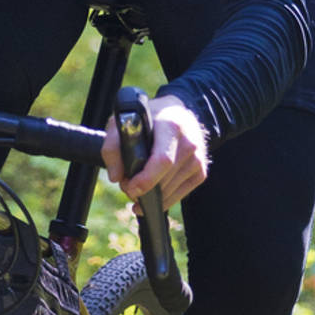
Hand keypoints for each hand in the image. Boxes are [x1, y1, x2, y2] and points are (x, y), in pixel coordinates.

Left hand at [100, 94, 208, 208]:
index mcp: (171, 127)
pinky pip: (179, 195)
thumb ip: (113, 146)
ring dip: (151, 196)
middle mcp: (189, 143)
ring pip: (170, 191)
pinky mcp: (201, 172)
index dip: (145, 180)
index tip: (130, 188)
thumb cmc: (148, 119)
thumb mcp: (125, 122)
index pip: (163, 160)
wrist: (178, 114)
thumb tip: (116, 177)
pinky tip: (152, 198)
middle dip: (142, 189)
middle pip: (164, 180)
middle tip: (127, 187)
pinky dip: (163, 200)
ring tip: (138, 186)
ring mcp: (197, 159)